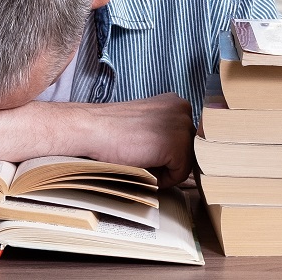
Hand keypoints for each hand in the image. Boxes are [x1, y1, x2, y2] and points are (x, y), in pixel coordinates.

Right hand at [66, 94, 194, 187]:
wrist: (93, 129)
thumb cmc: (113, 129)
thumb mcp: (149, 122)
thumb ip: (167, 130)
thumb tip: (184, 156)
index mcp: (176, 102)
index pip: (186, 138)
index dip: (166, 150)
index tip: (145, 148)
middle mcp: (184, 110)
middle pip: (189, 150)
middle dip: (168, 159)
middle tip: (141, 154)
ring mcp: (182, 126)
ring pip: (185, 163)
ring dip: (165, 168)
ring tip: (141, 158)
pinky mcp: (177, 145)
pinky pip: (180, 175)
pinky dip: (163, 179)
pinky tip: (144, 165)